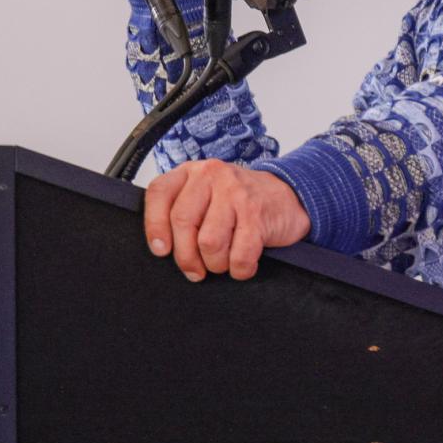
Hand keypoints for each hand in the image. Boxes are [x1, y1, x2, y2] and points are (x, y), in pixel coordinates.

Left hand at [144, 160, 310, 280]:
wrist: (288, 196)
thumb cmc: (239, 202)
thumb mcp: (206, 195)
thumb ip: (182, 209)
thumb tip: (160, 247)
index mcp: (193, 172)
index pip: (159, 193)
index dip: (154, 225)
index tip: (160, 250)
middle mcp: (212, 175)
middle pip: (182, 222)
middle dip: (186, 256)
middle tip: (195, 270)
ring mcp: (236, 192)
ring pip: (209, 242)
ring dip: (215, 264)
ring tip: (223, 262)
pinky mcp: (257, 213)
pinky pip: (239, 255)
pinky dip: (239, 269)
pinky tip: (243, 265)